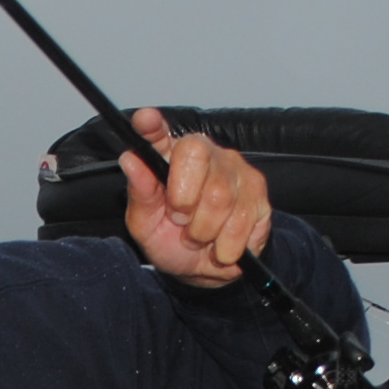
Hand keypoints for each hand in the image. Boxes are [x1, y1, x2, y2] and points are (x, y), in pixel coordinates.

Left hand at [115, 110, 274, 287]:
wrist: (207, 269)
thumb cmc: (172, 240)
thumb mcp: (146, 225)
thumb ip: (140, 193)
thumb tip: (130, 159)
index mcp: (168, 156)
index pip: (157, 132)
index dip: (151, 125)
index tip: (145, 120)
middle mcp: (204, 152)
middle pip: (195, 156)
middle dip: (184, 199)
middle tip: (180, 220)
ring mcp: (235, 167)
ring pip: (220, 195)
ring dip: (204, 230)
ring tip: (199, 237)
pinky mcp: (258, 190)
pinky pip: (243, 218)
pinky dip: (226, 243)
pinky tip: (220, 244)